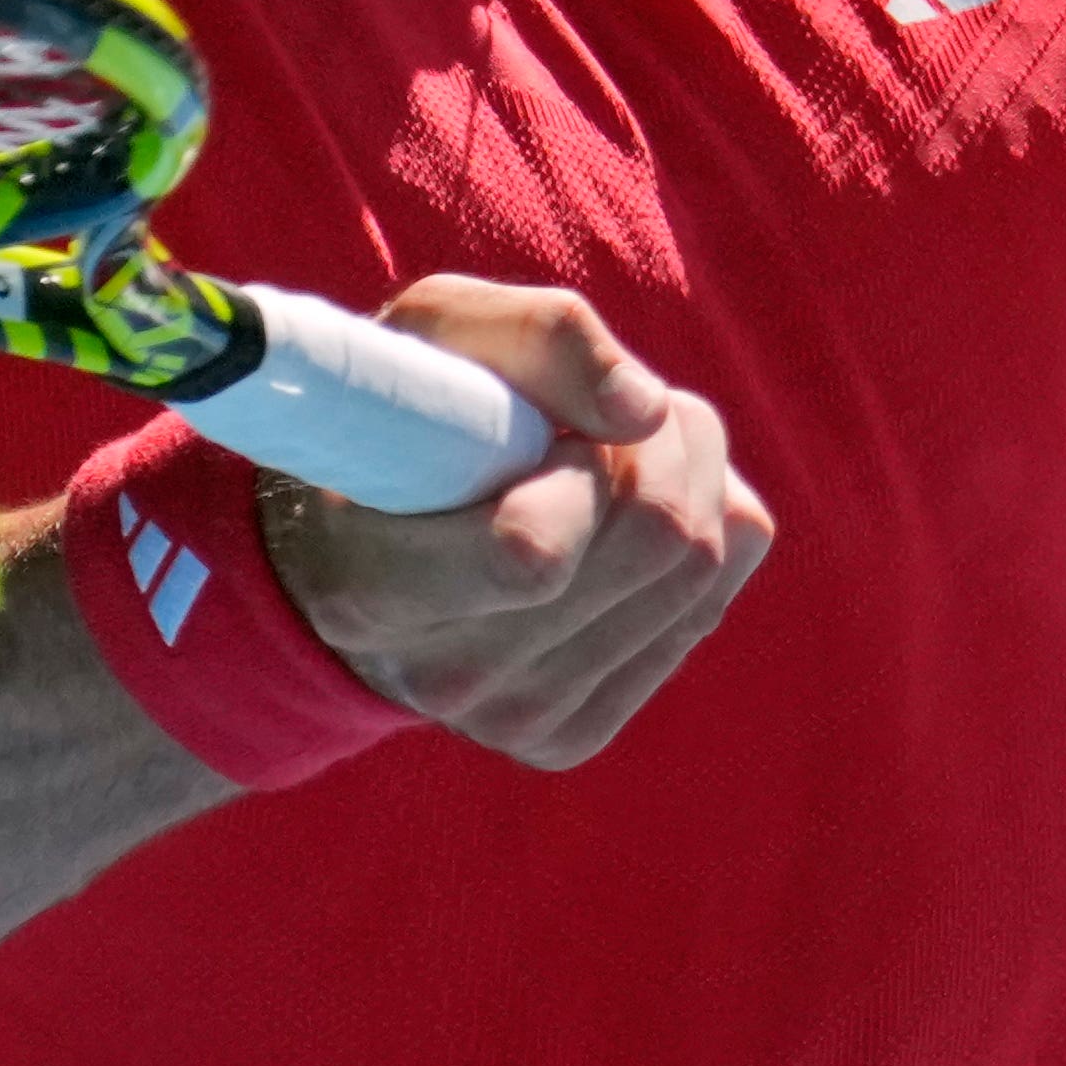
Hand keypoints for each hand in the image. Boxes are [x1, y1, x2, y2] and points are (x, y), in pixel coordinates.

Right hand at [262, 277, 774, 771]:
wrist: (360, 545)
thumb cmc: (403, 416)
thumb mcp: (436, 330)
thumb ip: (540, 338)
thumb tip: (647, 410)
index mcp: (374, 587)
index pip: (535, 552)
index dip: (587, 464)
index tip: (551, 429)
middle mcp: (444, 677)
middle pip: (658, 545)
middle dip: (662, 445)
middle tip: (606, 416)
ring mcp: (514, 721)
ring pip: (697, 575)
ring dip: (688, 479)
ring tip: (611, 454)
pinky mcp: (571, 735)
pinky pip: (706, 608)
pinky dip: (696, 538)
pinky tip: (623, 519)